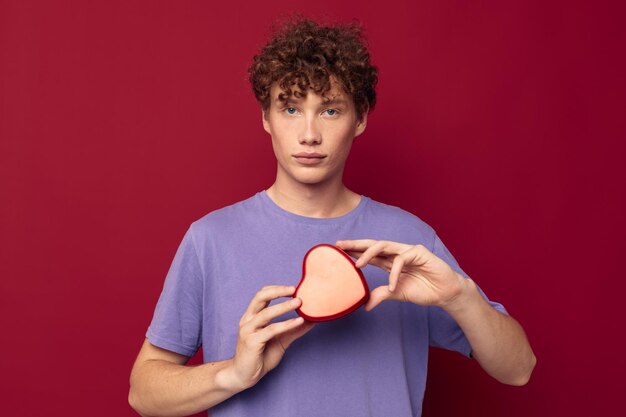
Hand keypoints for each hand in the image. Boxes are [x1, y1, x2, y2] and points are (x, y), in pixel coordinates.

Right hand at [229, 285, 314, 389]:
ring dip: (284, 306)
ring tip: (299, 302)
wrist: (244, 376)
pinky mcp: (251, 342)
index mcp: (252, 316)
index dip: (276, 289)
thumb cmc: (260, 356)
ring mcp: (248, 331)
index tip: (293, 288)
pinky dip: (286, 324)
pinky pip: (270, 330)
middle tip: (294, 289)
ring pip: (266, 313)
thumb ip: (293, 329)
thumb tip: (312, 320)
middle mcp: (248, 320)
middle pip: (260, 298)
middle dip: (278, 291)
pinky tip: (298, 321)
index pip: (261, 295)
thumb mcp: (280, 340)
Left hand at [335, 239, 467, 310]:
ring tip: (357, 266)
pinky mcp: (419, 252)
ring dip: (368, 254)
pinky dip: (394, 274)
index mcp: (390, 261)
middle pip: (372, 245)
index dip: (354, 252)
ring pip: (383, 246)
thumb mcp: (397, 294)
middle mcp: (397, 253)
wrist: (446, 293)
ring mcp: (407, 250)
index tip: (337, 251)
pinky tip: (392, 286)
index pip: (369, 254)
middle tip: (339, 245)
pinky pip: (401, 259)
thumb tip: (364, 305)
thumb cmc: (424, 290)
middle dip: (355, 244)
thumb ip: (381, 295)